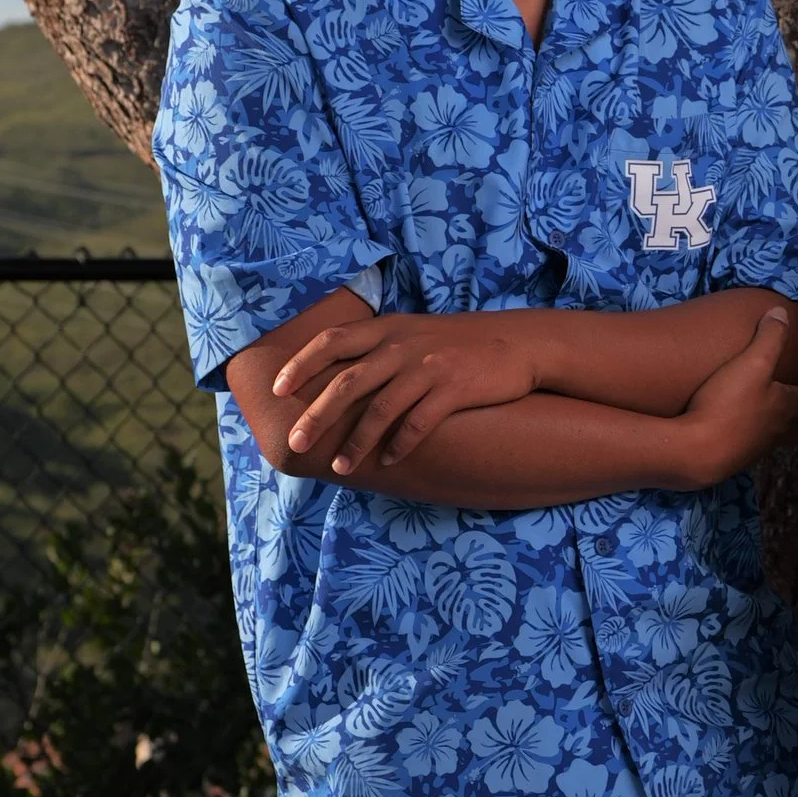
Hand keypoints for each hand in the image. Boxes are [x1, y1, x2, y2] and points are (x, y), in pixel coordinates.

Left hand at [275, 314, 539, 473]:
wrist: (519, 343)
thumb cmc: (460, 343)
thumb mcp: (414, 332)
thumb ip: (378, 347)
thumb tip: (337, 374)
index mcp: (388, 329)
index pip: (332, 341)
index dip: (301, 364)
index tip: (278, 388)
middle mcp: (402, 346)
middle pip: (348, 382)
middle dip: (317, 415)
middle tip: (296, 442)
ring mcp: (429, 368)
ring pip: (381, 408)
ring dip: (358, 441)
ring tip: (341, 467)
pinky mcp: (455, 389)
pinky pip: (420, 422)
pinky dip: (400, 444)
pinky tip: (388, 462)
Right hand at [668, 306, 797, 485]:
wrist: (694, 454)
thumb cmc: (727, 407)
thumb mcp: (750, 364)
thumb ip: (769, 338)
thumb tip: (782, 311)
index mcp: (792, 408)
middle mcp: (782, 430)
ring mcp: (761, 447)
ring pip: (786, 433)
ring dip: (793, 422)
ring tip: (793, 412)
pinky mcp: (739, 456)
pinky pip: (761, 441)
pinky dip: (765, 432)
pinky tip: (753, 427)